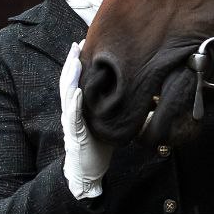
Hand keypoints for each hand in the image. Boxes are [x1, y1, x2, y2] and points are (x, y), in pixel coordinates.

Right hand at [59, 41, 112, 198]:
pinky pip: (72, 117)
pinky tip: (78, 92)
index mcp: (80, 106)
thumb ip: (120, 105)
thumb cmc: (100, 145)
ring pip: (68, 95)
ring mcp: (71, 122)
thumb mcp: (110, 120)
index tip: (86, 42)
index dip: (81, 61)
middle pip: (69, 81)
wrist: (87, 172)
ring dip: (70, 77)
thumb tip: (146, 92)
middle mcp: (72, 111)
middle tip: (77, 43)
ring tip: (74, 60)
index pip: (79, 79)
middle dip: (72, 61)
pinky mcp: (75, 135)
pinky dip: (74, 103)